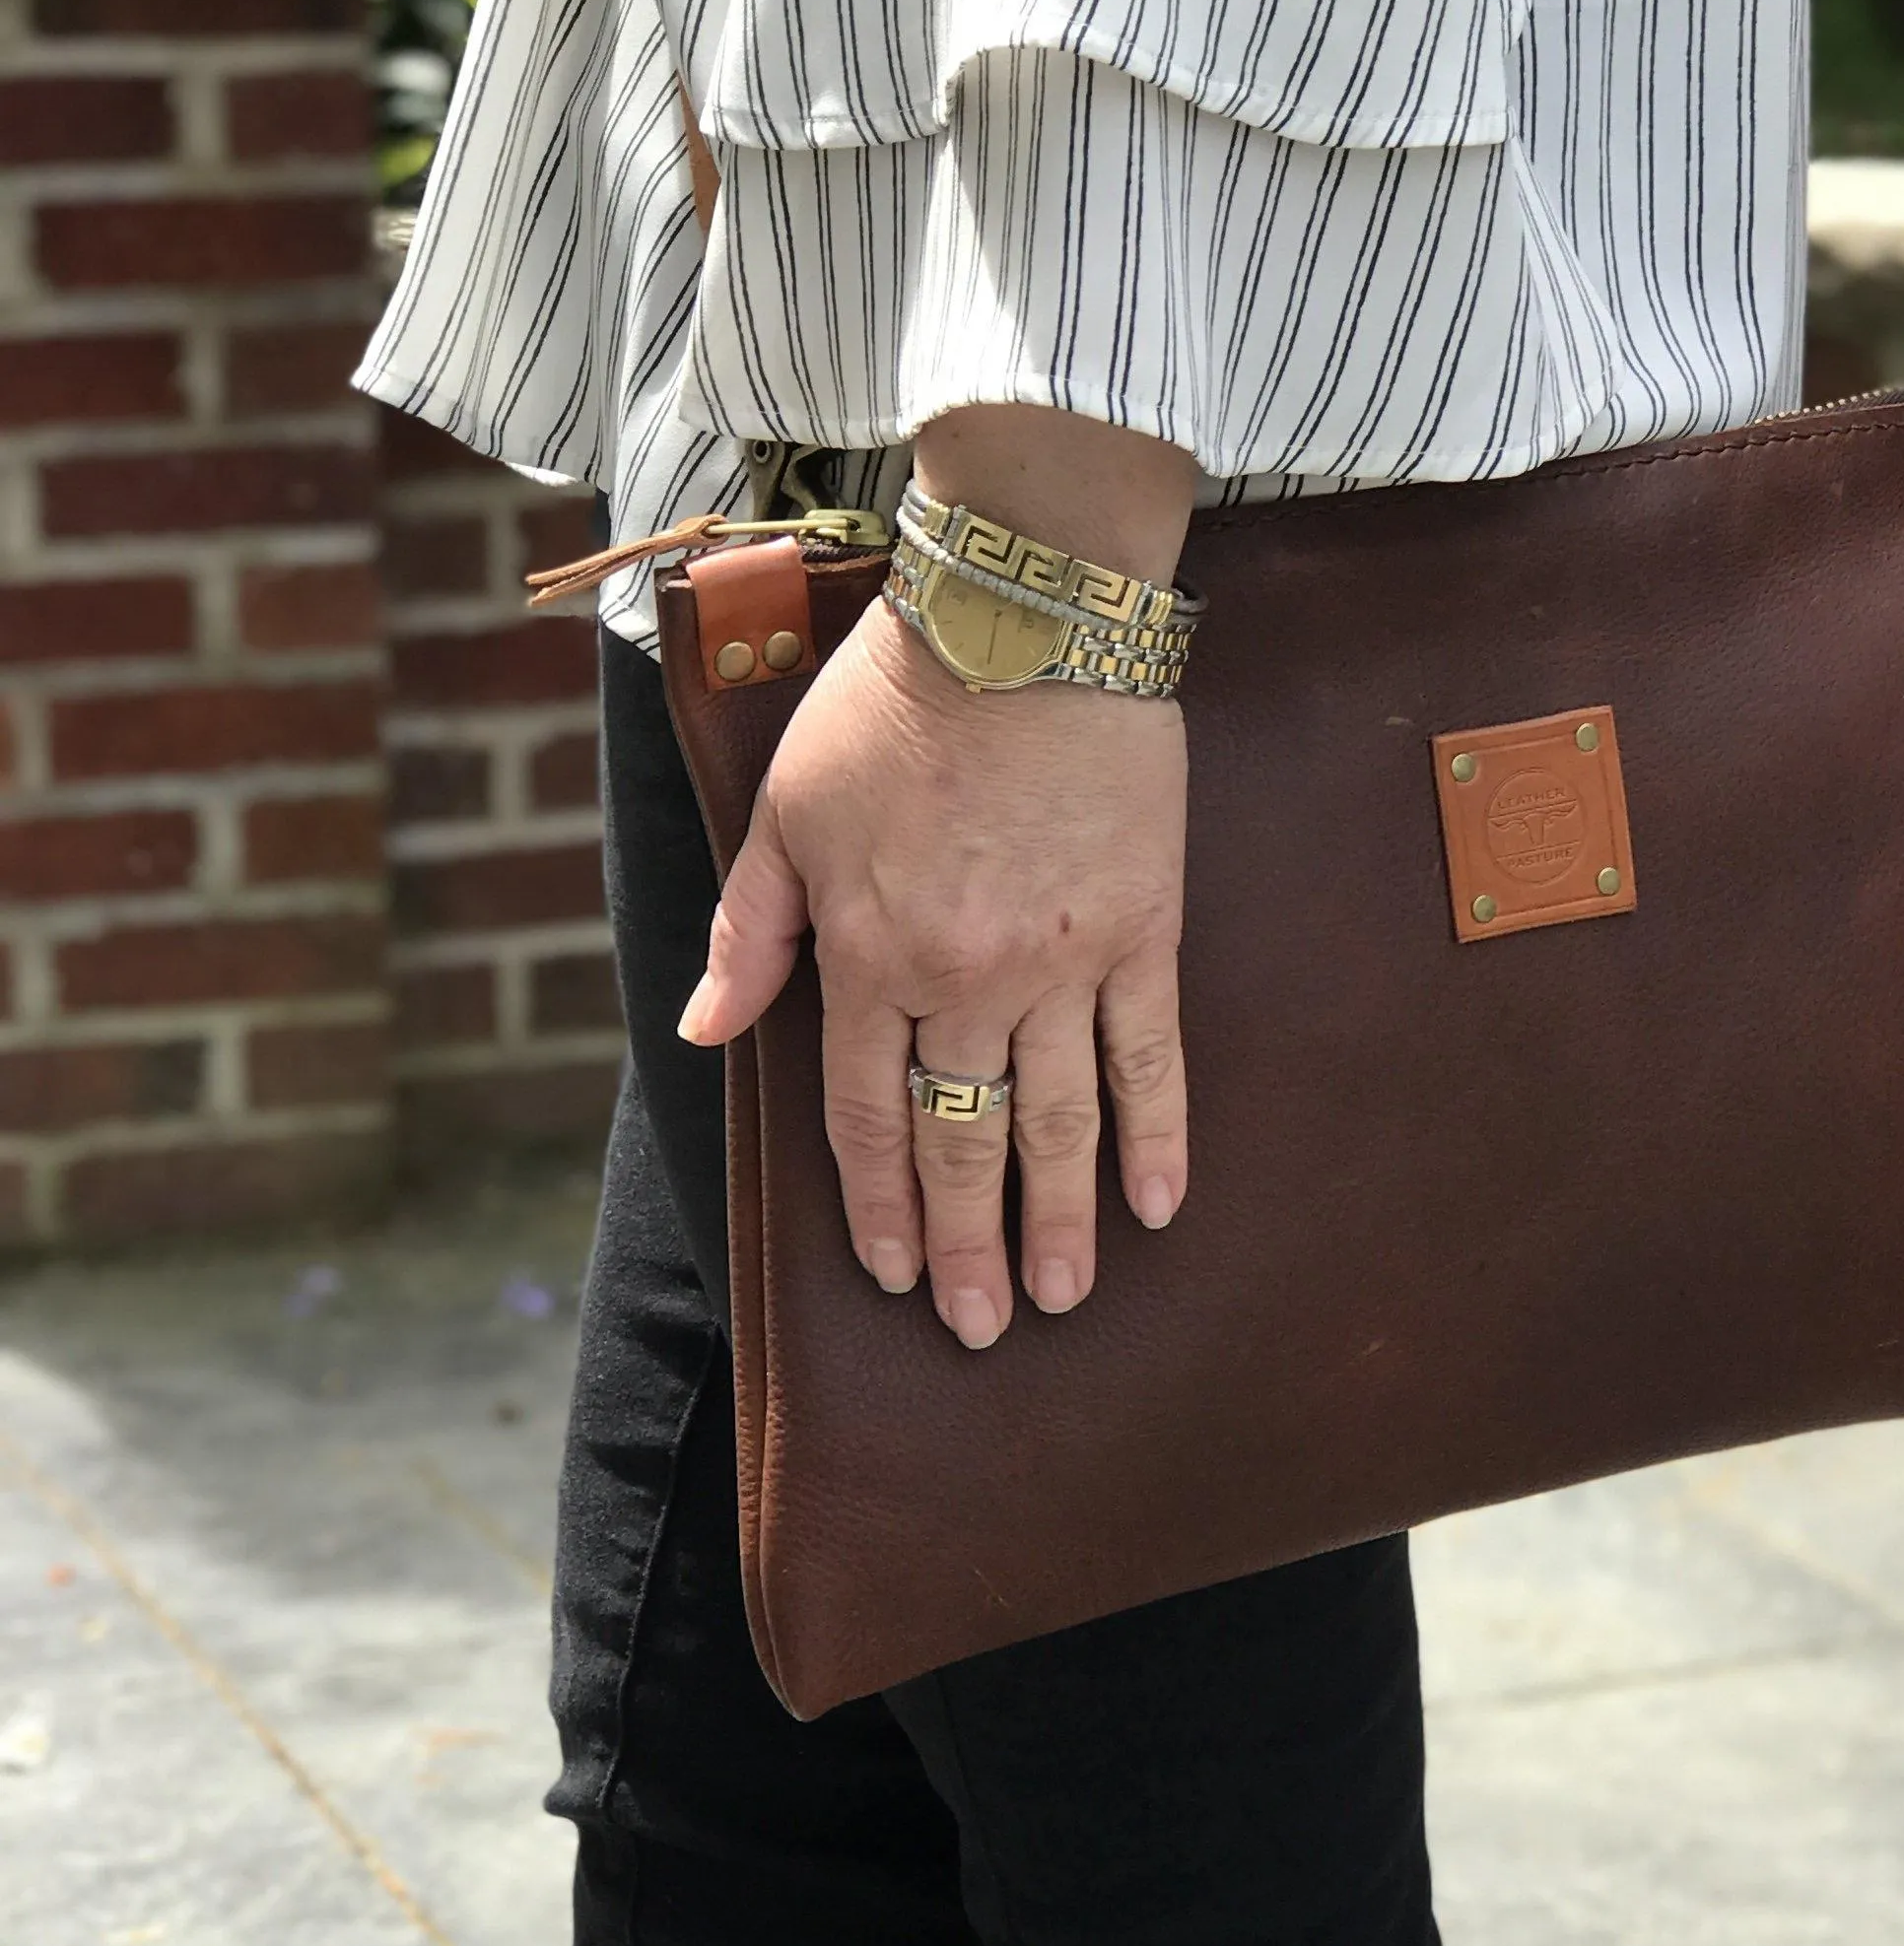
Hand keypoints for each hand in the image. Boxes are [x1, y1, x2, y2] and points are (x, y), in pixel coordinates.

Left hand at [677, 407, 1194, 1346]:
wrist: (1026, 618)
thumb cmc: (893, 702)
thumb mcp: (785, 810)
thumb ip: (750, 931)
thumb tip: (706, 1031)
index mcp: (869, 955)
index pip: (864, 1113)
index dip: (877, 1201)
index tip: (888, 1273)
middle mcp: (963, 979)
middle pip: (962, 1140)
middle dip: (962, 1245)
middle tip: (975, 1327)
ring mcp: (1061, 962)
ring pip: (1056, 1121)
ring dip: (1053, 1221)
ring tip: (1057, 1299)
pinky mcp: (1141, 931)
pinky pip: (1149, 1054)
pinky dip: (1154, 1134)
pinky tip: (1156, 1204)